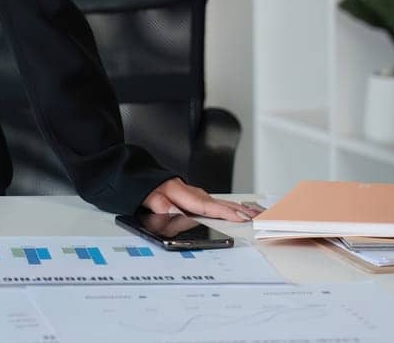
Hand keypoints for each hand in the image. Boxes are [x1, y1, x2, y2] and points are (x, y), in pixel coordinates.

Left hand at [141, 177, 255, 222]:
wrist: (135, 175)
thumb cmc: (141, 187)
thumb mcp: (146, 196)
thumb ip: (160, 204)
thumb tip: (175, 211)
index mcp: (178, 192)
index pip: (205, 205)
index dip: (223, 212)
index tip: (240, 217)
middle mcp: (189, 191)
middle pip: (217, 202)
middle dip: (239, 210)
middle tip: (258, 217)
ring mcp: (192, 193)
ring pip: (218, 201)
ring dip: (237, 208)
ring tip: (255, 214)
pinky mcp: (192, 195)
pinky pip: (213, 201)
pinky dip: (228, 205)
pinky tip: (237, 209)